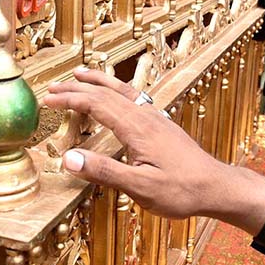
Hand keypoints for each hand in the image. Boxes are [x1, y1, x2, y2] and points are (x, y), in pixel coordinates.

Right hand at [43, 68, 264, 232]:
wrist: (216, 186)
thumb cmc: (181, 191)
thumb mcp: (140, 188)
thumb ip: (105, 172)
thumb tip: (68, 159)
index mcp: (137, 129)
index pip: (96, 105)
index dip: (70, 100)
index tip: (47, 100)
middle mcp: (145, 117)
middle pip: (106, 94)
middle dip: (77, 88)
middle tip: (53, 88)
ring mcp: (155, 118)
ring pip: (122, 91)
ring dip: (98, 82)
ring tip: (80, 73)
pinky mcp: (162, 124)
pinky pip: (134, 97)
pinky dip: (117, 89)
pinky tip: (118, 93)